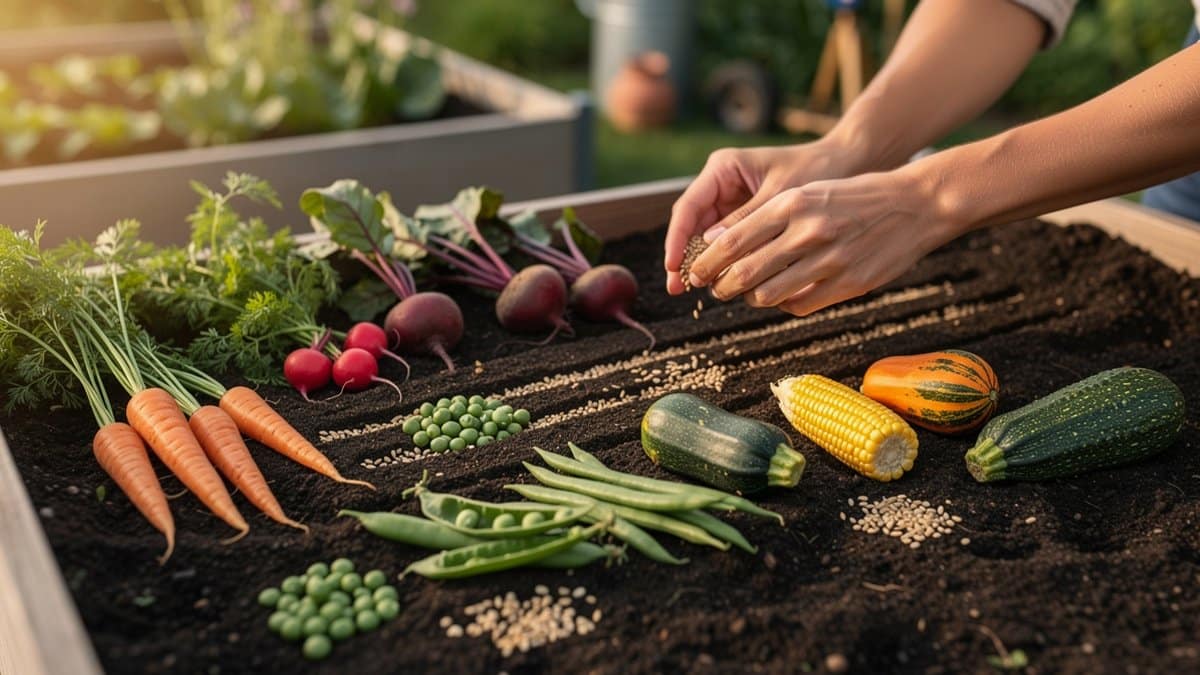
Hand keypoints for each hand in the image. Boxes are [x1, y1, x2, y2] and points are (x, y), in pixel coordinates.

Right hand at [664, 139, 859, 293]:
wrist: (845, 164)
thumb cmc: (816, 170)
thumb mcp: (780, 196)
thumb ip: (746, 221)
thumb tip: (710, 247)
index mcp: (723, 168)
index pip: (688, 206)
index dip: (677, 239)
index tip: (674, 266)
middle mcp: (721, 183)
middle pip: (691, 224)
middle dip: (685, 256)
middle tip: (678, 287)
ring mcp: (731, 201)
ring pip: (706, 236)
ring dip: (702, 262)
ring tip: (697, 291)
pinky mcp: (745, 217)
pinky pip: (727, 241)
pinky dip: (724, 261)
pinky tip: (722, 282)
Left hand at [684, 167, 960, 316]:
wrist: (915, 204)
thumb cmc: (856, 196)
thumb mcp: (810, 192)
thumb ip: (769, 215)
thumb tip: (723, 243)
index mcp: (794, 203)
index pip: (734, 240)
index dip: (708, 261)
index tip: (695, 271)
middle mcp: (809, 231)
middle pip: (745, 271)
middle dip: (721, 285)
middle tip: (714, 289)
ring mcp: (830, 260)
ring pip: (769, 293)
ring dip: (749, 298)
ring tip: (745, 294)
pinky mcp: (848, 284)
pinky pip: (799, 305)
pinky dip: (782, 304)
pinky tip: (780, 296)